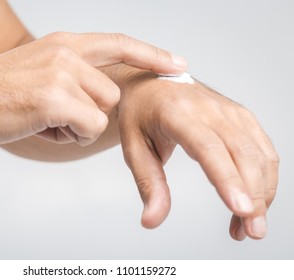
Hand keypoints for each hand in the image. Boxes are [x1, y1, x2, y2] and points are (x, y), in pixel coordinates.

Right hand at [0, 32, 185, 148]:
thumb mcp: (38, 70)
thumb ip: (73, 76)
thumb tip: (102, 97)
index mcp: (63, 44)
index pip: (118, 43)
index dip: (150, 54)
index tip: (177, 64)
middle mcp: (65, 52)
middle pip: (112, 94)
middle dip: (90, 113)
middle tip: (55, 115)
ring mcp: (60, 73)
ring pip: (102, 113)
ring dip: (77, 126)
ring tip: (43, 120)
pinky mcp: (54, 98)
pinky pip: (87, 129)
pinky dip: (68, 137)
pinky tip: (39, 127)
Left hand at [117, 71, 278, 239]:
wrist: (152, 85)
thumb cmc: (140, 114)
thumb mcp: (133, 147)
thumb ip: (147, 184)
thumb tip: (152, 220)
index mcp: (177, 113)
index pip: (208, 148)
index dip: (227, 179)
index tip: (241, 209)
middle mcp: (208, 108)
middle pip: (241, 154)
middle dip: (254, 196)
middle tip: (252, 231)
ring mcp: (229, 110)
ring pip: (259, 154)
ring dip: (263, 192)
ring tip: (250, 226)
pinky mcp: (240, 116)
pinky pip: (263, 149)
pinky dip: (265, 178)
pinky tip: (255, 202)